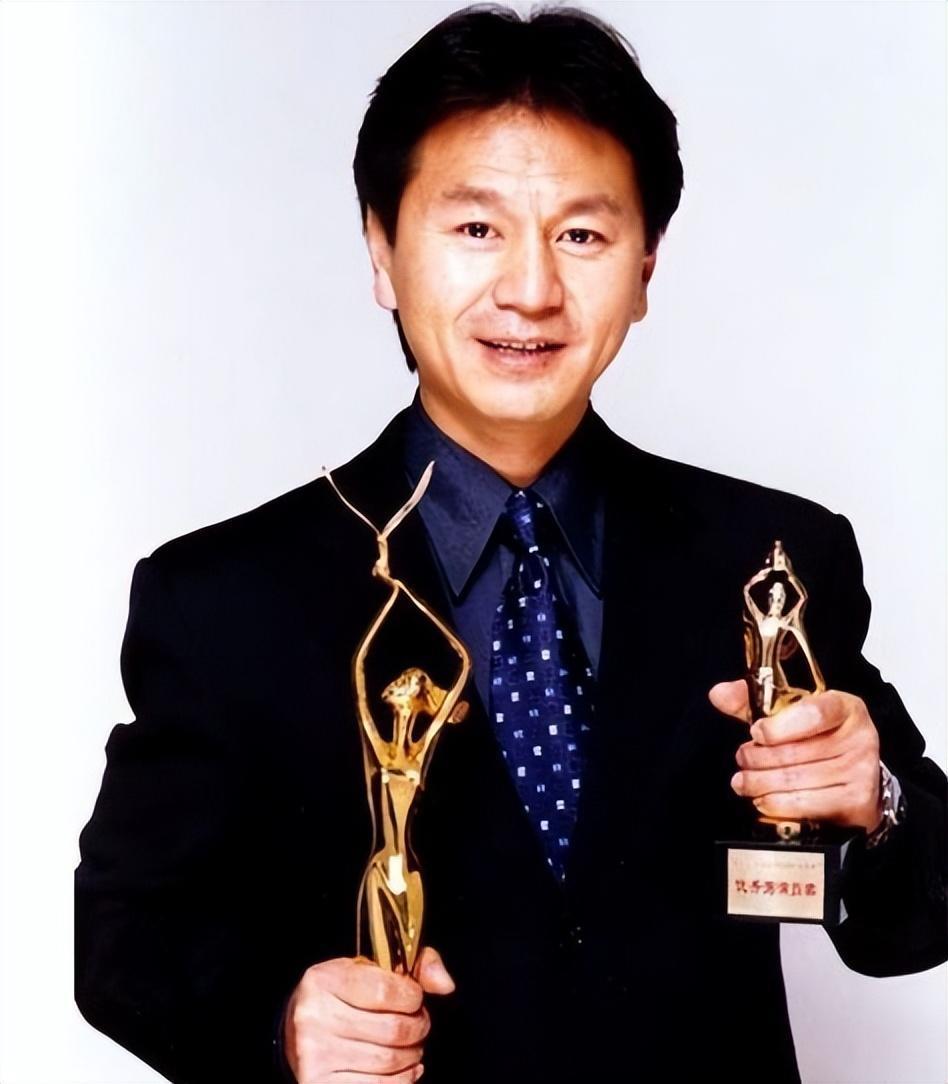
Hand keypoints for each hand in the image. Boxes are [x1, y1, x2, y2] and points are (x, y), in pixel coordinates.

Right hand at [284, 946, 455, 1083]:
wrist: (297, 1030)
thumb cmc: (342, 996)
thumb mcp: (370, 968)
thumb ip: (414, 966)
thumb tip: (445, 983)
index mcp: (325, 980)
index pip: (387, 991)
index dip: (413, 997)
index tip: (414, 999)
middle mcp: (314, 1018)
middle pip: (393, 1030)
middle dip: (418, 1028)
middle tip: (418, 1025)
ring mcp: (315, 1056)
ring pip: (389, 1062)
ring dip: (412, 1055)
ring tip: (410, 1046)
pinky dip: (402, 1080)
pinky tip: (403, 1069)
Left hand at [708, 681, 883, 832]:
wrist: (855, 776)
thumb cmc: (821, 739)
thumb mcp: (790, 713)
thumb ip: (753, 701)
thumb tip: (720, 694)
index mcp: (844, 707)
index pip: (814, 712)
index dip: (779, 725)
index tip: (756, 731)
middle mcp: (859, 737)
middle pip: (795, 751)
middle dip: (757, 757)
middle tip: (742, 758)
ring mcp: (860, 771)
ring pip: (794, 780)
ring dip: (759, 783)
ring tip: (745, 781)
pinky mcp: (856, 802)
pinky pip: (804, 804)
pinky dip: (775, 804)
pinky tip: (763, 799)